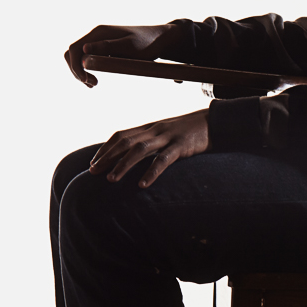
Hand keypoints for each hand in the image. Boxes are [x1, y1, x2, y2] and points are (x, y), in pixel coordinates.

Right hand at [65, 23, 174, 86]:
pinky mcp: (103, 48)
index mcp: (99, 32)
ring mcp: (98, 41)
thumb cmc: (147, 44)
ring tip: (93, 84)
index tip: (86, 81)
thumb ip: (107, 47)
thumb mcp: (129, 47)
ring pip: (78, 57)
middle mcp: (96, 35)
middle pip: (72, 53)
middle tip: (92, 85)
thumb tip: (84, 49)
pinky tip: (96, 80)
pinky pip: (87, 59)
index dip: (75, 67)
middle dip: (76, 70)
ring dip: (80, 72)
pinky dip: (86, 70)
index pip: (74, 49)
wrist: (159, 39)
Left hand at [89, 110, 208, 187]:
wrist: (214, 122)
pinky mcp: (182, 146)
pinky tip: (142, 185)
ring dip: (123, 164)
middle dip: (107, 157)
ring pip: (139, 150)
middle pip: (125, 142)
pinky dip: (151, 172)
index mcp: (149, 128)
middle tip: (92, 171)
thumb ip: (151, 143)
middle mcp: (154, 130)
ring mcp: (167, 137)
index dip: (106, 148)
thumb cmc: (188, 132)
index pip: (121, 136)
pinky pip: (164, 160)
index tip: (93, 163)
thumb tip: (132, 158)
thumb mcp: (165, 135)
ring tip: (111, 179)